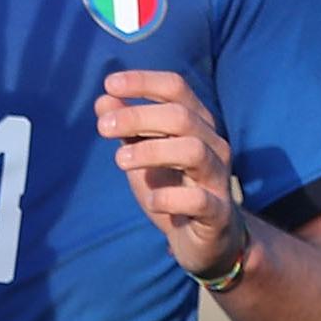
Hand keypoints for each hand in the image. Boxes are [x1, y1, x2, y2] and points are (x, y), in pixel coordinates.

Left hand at [96, 69, 244, 277]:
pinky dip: (170, 198)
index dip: (144, 81)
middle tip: (102, 128)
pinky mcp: (218, 213)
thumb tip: (104, 99)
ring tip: (119, 160)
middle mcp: (213, 145)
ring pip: (194, 151)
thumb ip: (127, 128)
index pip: (177, 89)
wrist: (205, 239)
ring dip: (151, 151)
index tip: (109, 84)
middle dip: (138, 116)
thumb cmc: (172, 187)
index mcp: (196, 125)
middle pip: (181, 116)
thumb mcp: (144, 154)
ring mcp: (218, 179)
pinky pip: (199, 200)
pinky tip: (150, 200)